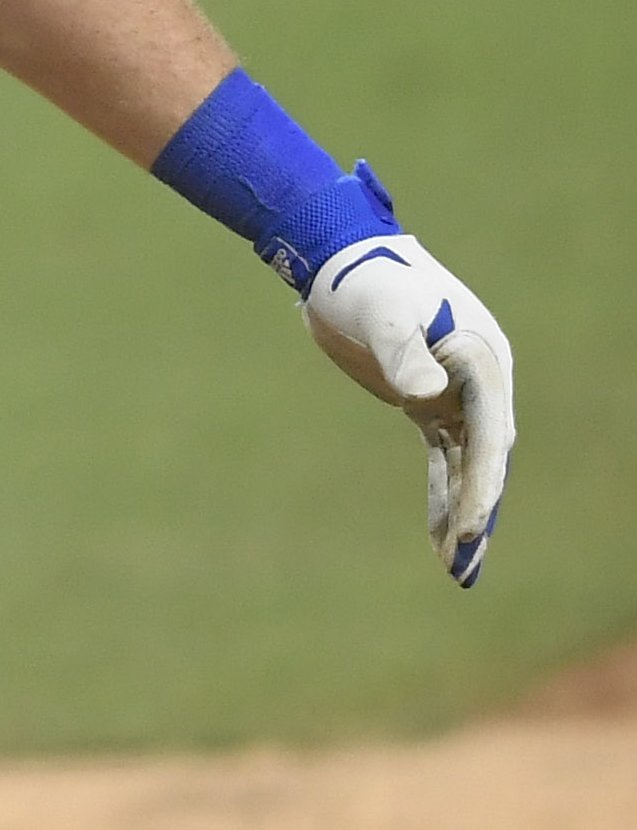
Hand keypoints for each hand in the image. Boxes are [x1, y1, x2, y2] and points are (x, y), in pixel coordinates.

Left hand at [303, 233, 515, 584]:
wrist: (340, 259)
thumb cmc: (364, 280)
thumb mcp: (382, 313)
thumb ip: (403, 352)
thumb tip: (427, 393)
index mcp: (482, 361)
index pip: (490, 435)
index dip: (483, 485)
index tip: (471, 528)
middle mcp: (480, 383)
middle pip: (488, 459)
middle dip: (480, 512)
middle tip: (465, 565)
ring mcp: (457, 395)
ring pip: (470, 466)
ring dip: (467, 514)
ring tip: (459, 570)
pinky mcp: (427, 404)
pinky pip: (445, 459)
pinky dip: (445, 494)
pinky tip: (443, 535)